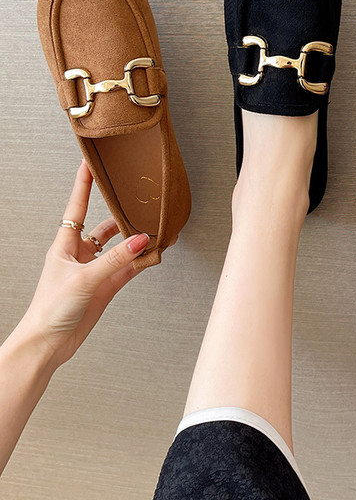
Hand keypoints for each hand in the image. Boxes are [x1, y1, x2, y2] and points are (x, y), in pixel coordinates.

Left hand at [19, 160, 149, 369]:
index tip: (92, 163)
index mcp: (65, 244)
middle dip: (123, 215)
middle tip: (140, 201)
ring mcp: (95, 269)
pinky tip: (154, 254)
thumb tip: (141, 239)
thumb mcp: (84, 279)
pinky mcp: (106, 286)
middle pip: (106, 226)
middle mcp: (80, 253)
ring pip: (121, 247)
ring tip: (155, 231)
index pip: (78, 206)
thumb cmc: (50, 309)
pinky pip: (129, 267)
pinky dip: (142, 261)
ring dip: (137, 240)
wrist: (48, 344)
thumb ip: (116, 259)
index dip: (85, 184)